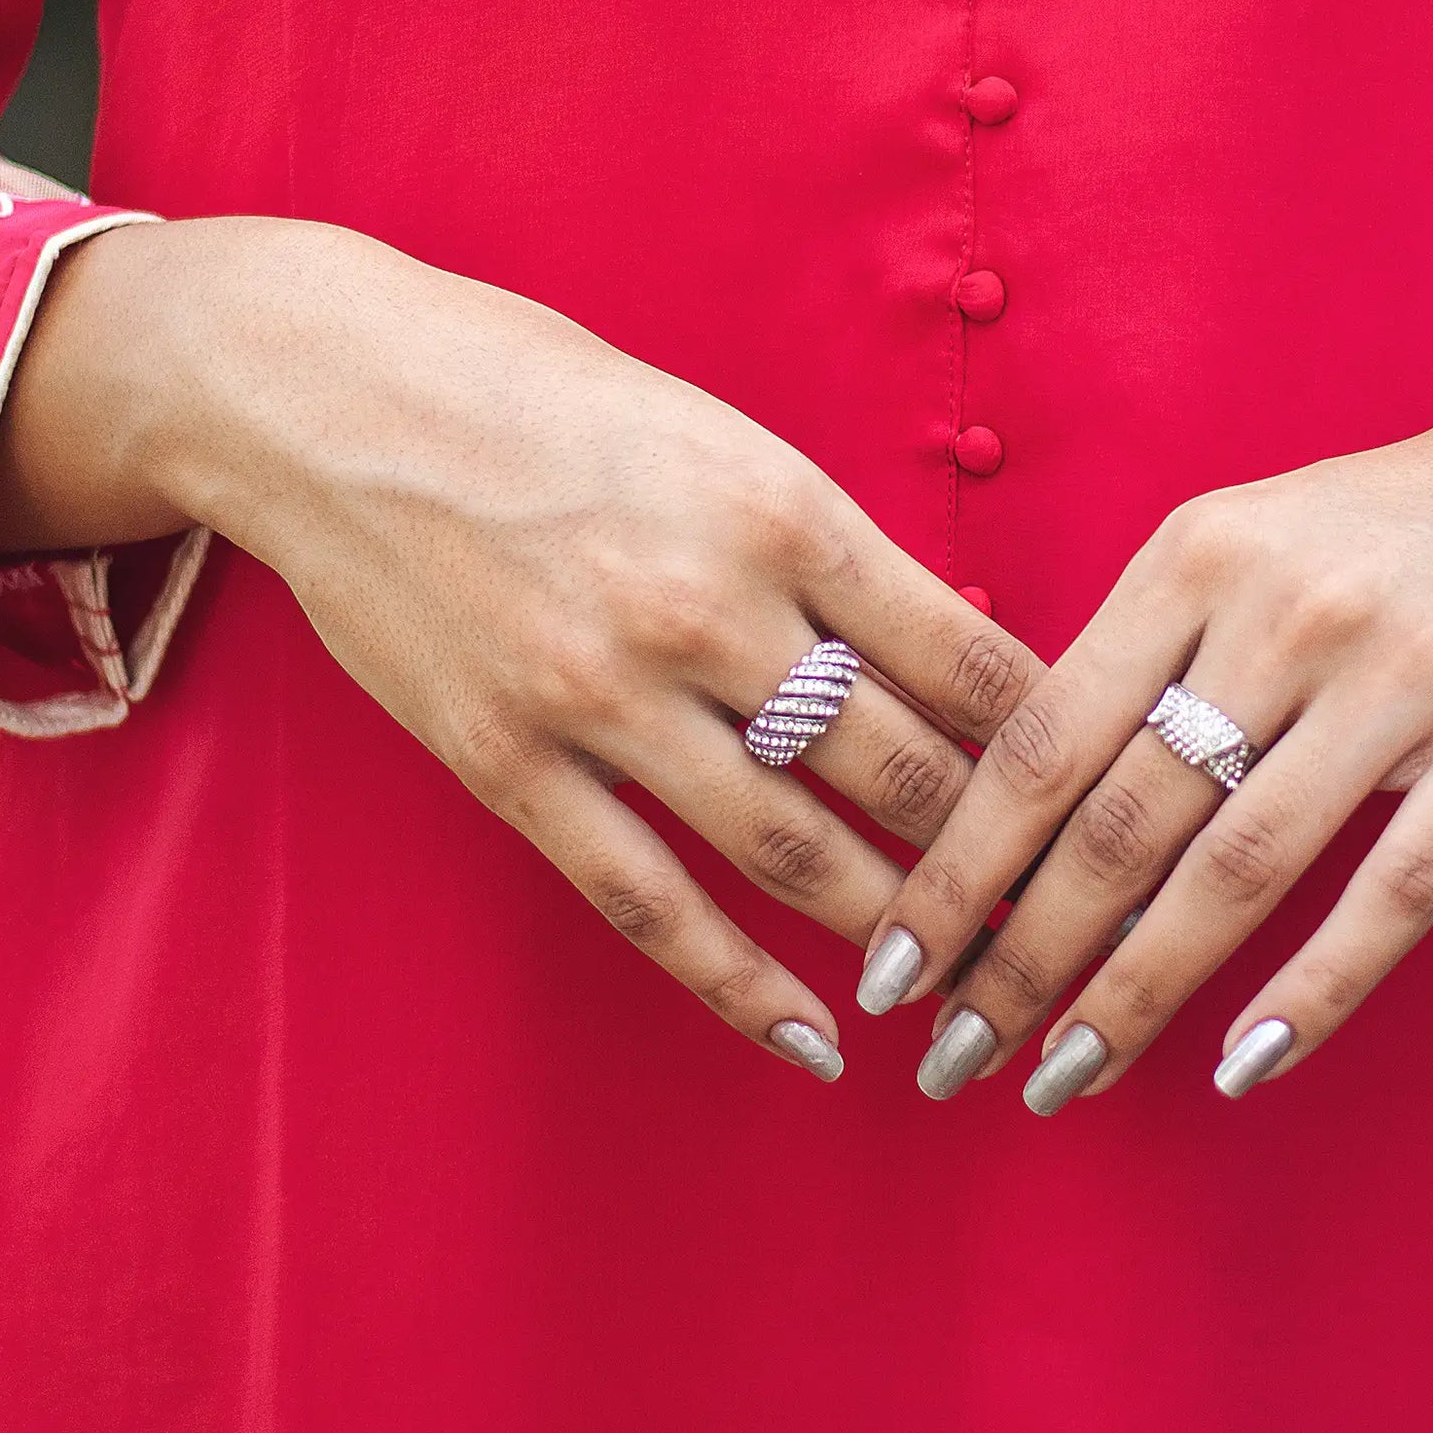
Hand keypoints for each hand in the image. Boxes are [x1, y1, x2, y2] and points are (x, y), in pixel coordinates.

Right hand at [0, 218, 1040, 1075]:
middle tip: (1057, 919)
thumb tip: (938, 646)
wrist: (337, 398)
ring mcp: (603, 695)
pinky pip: (650, 904)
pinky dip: (744, 988)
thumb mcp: (713, 431)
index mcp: (777, 505)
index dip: (1044, 743)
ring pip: (794, 851)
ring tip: (964, 985)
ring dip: (895, 930)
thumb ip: (818, 543)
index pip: (961, 655)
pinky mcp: (510, 764)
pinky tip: (816, 1043)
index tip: (1095, 796)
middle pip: (899, 767)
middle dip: (994, 857)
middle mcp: (706, 607)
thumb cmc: (539, 389)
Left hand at [856, 327, 1432, 1109]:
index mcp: (1199, 553)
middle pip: (1120, 816)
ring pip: (1236, 867)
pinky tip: (1239, 1062)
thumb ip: (1145, 650)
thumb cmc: (1393, 528)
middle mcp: (1286, 610)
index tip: (891, 965)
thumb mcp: (1248, 539)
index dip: (958, 862)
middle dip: (1019, 956)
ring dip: (1134, 991)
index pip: (1043, 732)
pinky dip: (1311, 990)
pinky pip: (1394, 892)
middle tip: (949, 1055)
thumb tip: (1010, 803)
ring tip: (1060, 1076)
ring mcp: (1404, 677)